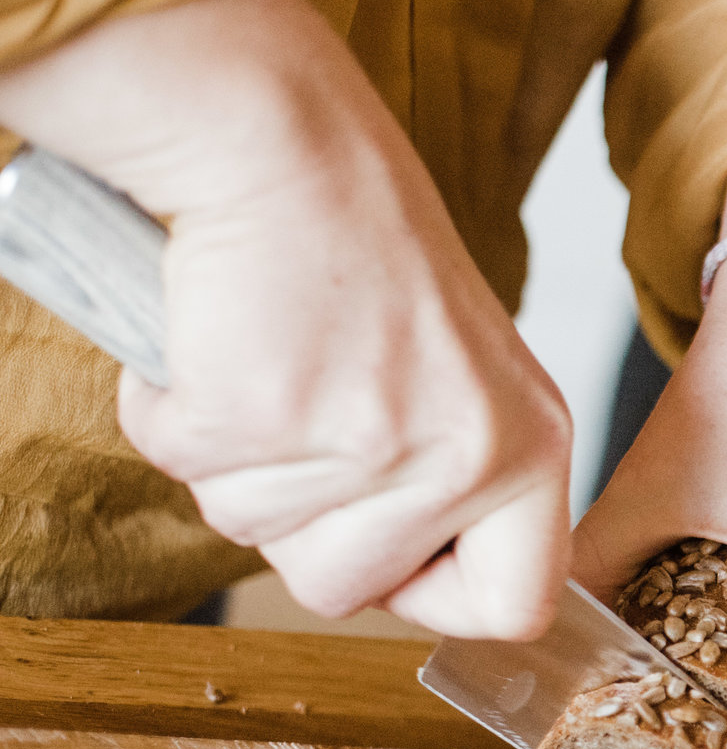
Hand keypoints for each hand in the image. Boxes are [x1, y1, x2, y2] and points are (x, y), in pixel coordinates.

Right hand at [0, 0, 572, 636]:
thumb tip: (416, 580)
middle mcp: (462, 455)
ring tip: (273, 359)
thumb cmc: (363, 250)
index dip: (436, 600)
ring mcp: (361, 441)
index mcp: (530, 447)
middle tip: (309, 415)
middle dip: (297, 524)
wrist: (284, 144)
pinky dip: (175, 410)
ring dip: (236, 460)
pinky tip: (219, 339)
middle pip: (345, 590)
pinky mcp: (258, 414)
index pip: (516, 604)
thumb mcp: (462, 374)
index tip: (392, 557)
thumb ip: (454, 477)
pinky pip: (185, 466)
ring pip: (253, 532)